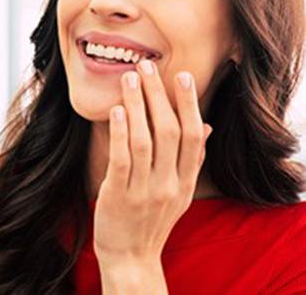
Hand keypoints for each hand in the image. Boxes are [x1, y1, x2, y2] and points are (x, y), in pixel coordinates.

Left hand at [93, 59, 212, 263]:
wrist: (131, 257)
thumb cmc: (153, 218)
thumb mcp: (180, 192)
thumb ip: (191, 160)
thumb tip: (205, 125)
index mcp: (185, 181)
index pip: (193, 137)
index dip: (189, 104)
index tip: (181, 76)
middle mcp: (169, 185)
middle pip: (169, 132)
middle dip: (158, 96)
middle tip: (146, 66)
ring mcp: (144, 191)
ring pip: (144, 141)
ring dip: (138, 106)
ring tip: (129, 78)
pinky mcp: (118, 196)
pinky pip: (121, 160)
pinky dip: (120, 133)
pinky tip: (117, 110)